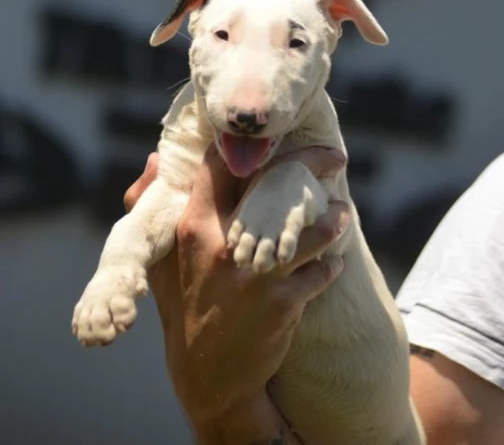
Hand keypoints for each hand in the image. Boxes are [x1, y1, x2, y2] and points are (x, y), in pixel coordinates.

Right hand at [124, 146, 349, 436]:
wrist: (206, 376)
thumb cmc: (183, 306)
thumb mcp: (159, 260)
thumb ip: (148, 207)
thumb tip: (154, 158)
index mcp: (194, 229)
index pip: (223, 166)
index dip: (253, 146)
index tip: (279, 139)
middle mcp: (226, 247)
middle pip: (277, 188)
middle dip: (312, 165)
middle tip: (335, 157)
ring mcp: (257, 277)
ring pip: (312, 230)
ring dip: (334, 218)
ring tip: (343, 212)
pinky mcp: (284, 304)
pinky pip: (321, 272)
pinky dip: (331, 264)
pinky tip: (333, 262)